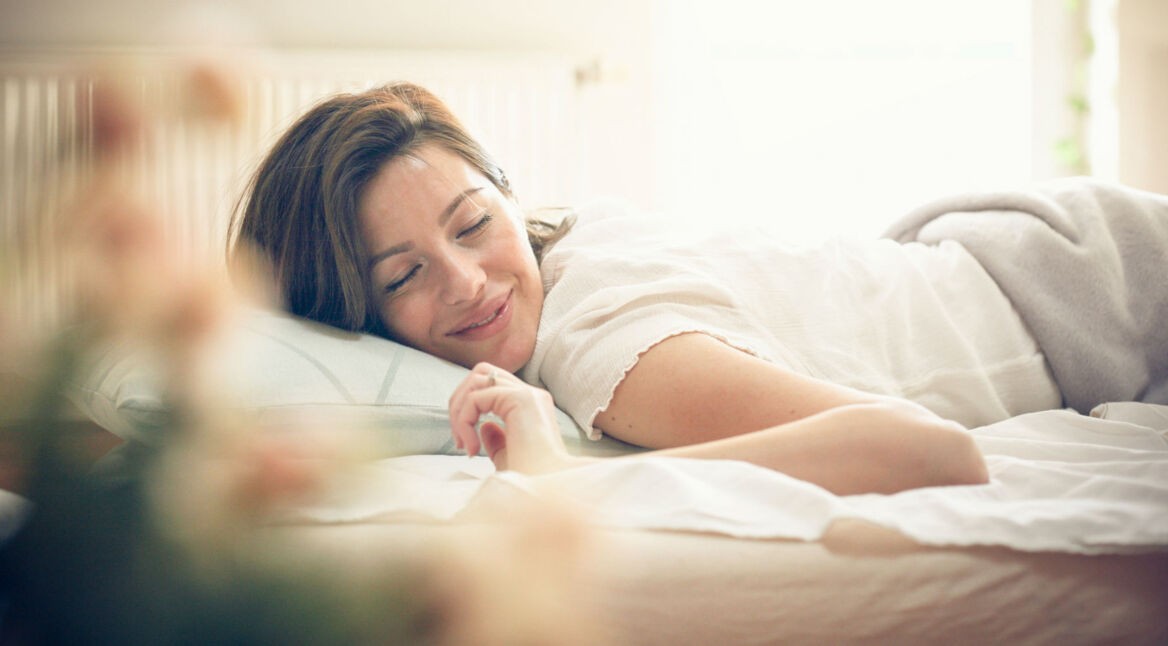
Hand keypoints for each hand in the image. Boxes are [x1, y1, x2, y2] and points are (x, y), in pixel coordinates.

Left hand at [448, 363, 580, 473]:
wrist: (545, 491)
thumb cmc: (528, 481)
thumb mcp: (507, 456)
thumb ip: (495, 439)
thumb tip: (483, 426)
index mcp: (531, 405)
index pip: (490, 385)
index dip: (468, 409)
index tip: (466, 447)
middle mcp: (532, 394)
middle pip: (481, 373)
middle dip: (459, 401)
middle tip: (458, 438)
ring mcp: (528, 394)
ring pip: (477, 380)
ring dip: (459, 411)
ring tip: (463, 442)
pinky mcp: (522, 399)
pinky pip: (476, 399)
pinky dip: (464, 422)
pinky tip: (472, 449)